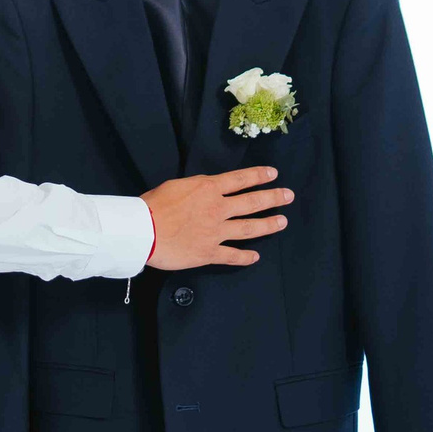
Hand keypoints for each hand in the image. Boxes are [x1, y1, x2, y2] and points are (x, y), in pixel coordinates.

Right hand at [139, 165, 291, 269]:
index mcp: (208, 189)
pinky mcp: (209, 252)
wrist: (144, 230)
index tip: (273, 174)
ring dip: (268, 225)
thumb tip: (208, 190)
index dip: (259, 176)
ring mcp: (216, 232)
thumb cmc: (153, 205)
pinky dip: (245, 257)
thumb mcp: (177, 186)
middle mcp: (218, 209)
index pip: (240, 179)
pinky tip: (255, 257)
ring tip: (282, 222)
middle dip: (273, 197)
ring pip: (249, 228)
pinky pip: (232, 255)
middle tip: (288, 196)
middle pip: (252, 202)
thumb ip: (197, 188)